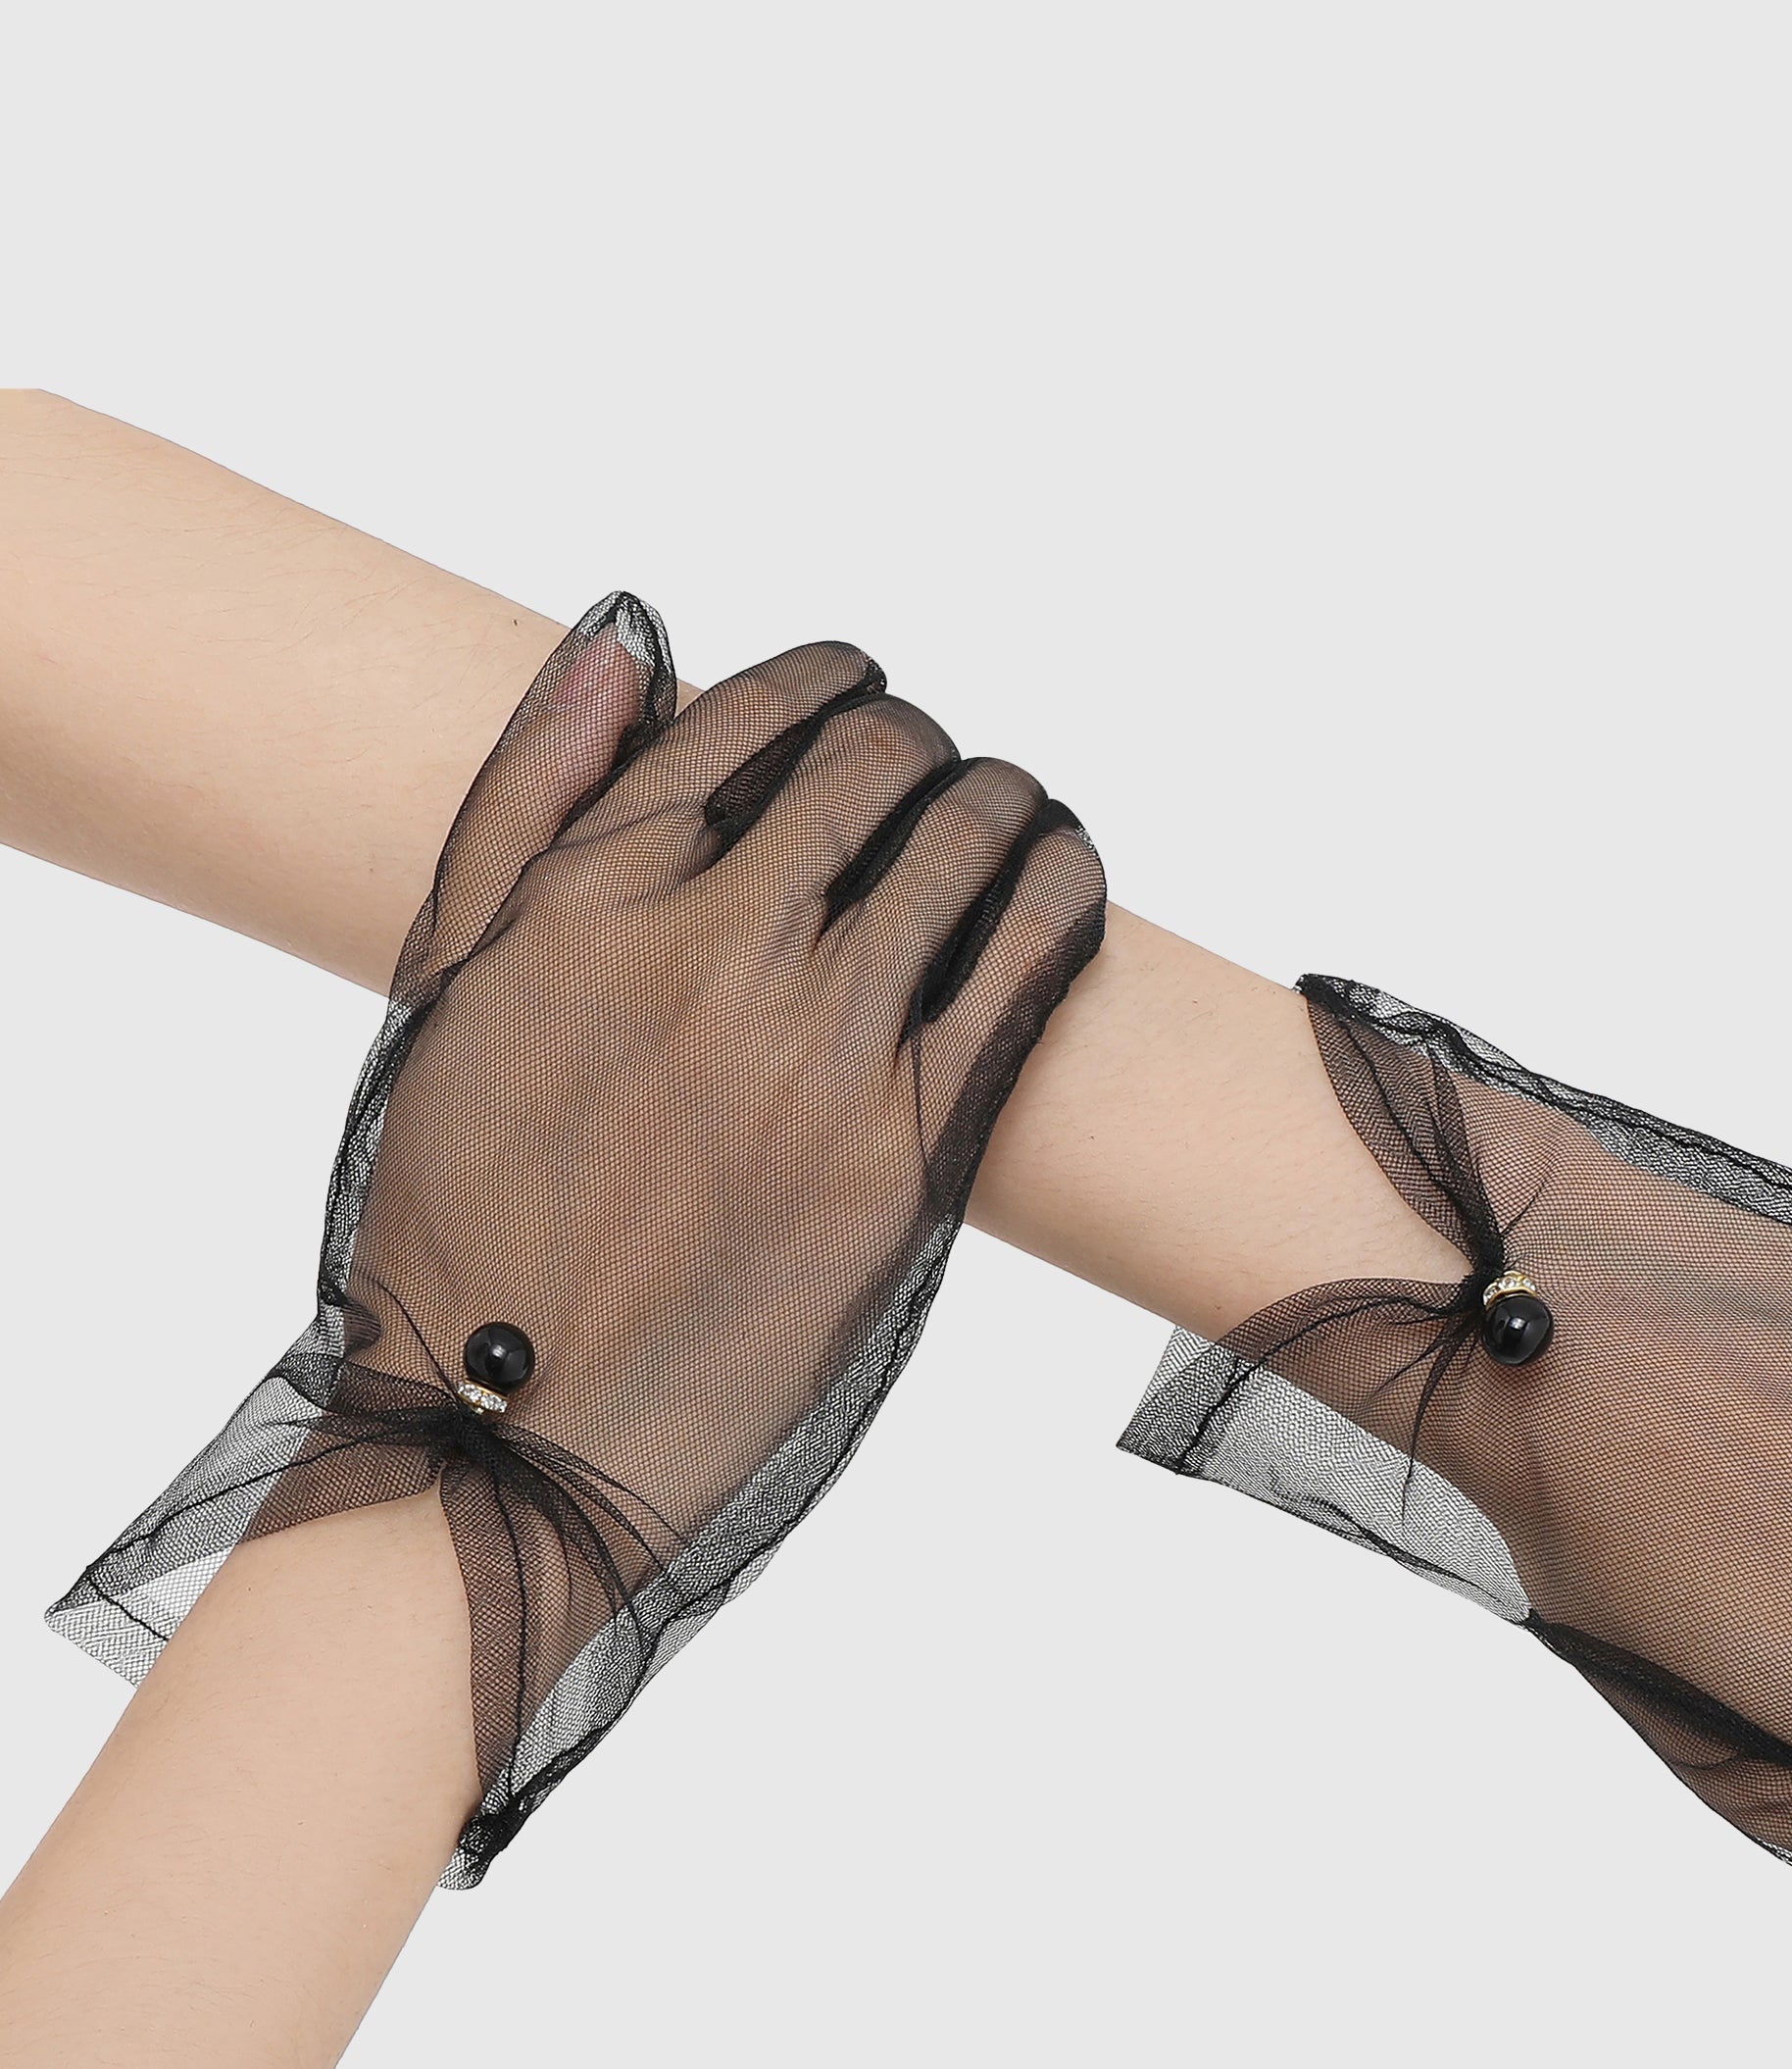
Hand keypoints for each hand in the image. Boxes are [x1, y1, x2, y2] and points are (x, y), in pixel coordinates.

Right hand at [66, 597, 1104, 1867]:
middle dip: (920, 743)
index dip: (834, 682)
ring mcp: (820, 1049)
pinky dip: (1063, 890)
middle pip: (880, 761)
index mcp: (592, 895)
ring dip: (1008, 801)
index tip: (860, 695)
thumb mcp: (451, 984)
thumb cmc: (466, 1214)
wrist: (511, 1430)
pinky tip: (1063, 878)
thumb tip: (629, 637)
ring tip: (1011, 815)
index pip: (757, 711)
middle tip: (932, 773)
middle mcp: (714, 948)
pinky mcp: (906, 1152)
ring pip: (972, 840)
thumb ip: (533, 797)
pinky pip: (1028, 964)